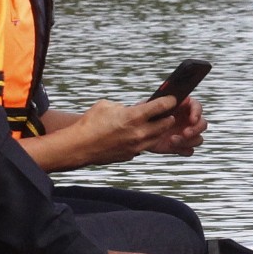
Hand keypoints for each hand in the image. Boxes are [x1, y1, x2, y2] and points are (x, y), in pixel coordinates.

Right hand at [64, 97, 188, 166]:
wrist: (80, 146)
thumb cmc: (90, 122)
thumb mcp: (107, 105)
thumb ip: (124, 106)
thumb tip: (132, 109)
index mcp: (133, 116)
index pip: (160, 106)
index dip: (169, 101)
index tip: (172, 98)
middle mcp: (139, 132)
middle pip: (165, 124)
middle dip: (167, 117)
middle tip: (167, 113)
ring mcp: (136, 146)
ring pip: (157, 137)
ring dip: (159, 130)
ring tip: (157, 124)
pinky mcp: (131, 155)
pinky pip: (144, 146)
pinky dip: (145, 140)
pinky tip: (140, 135)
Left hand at [143, 96, 206, 155]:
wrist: (137, 132)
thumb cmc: (145, 114)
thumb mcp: (150, 105)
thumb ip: (165, 101)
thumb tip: (181, 98)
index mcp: (183, 107)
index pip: (197, 107)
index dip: (197, 112)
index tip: (192, 119)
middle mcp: (187, 120)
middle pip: (202, 124)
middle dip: (196, 129)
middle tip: (185, 133)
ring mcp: (186, 134)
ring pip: (198, 139)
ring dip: (189, 141)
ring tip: (172, 140)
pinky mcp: (181, 146)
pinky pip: (190, 150)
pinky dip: (184, 149)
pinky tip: (173, 146)